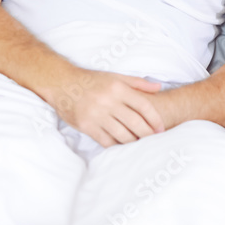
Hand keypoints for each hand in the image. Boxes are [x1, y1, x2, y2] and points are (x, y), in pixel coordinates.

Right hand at [49, 70, 165, 147]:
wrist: (63, 84)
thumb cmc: (93, 81)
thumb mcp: (115, 77)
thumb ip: (138, 83)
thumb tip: (159, 88)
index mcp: (118, 88)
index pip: (143, 106)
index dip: (155, 119)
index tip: (161, 128)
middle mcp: (108, 101)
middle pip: (135, 122)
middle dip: (148, 134)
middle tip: (155, 140)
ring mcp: (97, 115)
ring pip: (122, 134)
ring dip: (134, 142)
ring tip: (142, 145)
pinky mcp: (86, 126)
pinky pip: (106, 141)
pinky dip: (117, 146)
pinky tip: (123, 147)